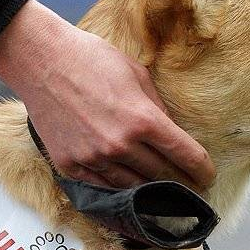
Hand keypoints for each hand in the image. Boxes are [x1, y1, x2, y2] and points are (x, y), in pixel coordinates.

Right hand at [0, 0, 214, 188]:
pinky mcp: (70, 164)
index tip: (207, 177)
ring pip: (132, 186)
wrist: (42, 61)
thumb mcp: (137, 75)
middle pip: (161, 175)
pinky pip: (102, 186)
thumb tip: (172, 133)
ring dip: (149, 188)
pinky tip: (127, 185)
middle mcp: (120, 144)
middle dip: (179, 181)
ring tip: (159, 189)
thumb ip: (158, 108)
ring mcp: (93, 158)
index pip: (185, 155)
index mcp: (143, 119)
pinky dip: (117, 186)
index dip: (202, 170)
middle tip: (188, 186)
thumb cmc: (92, 59)